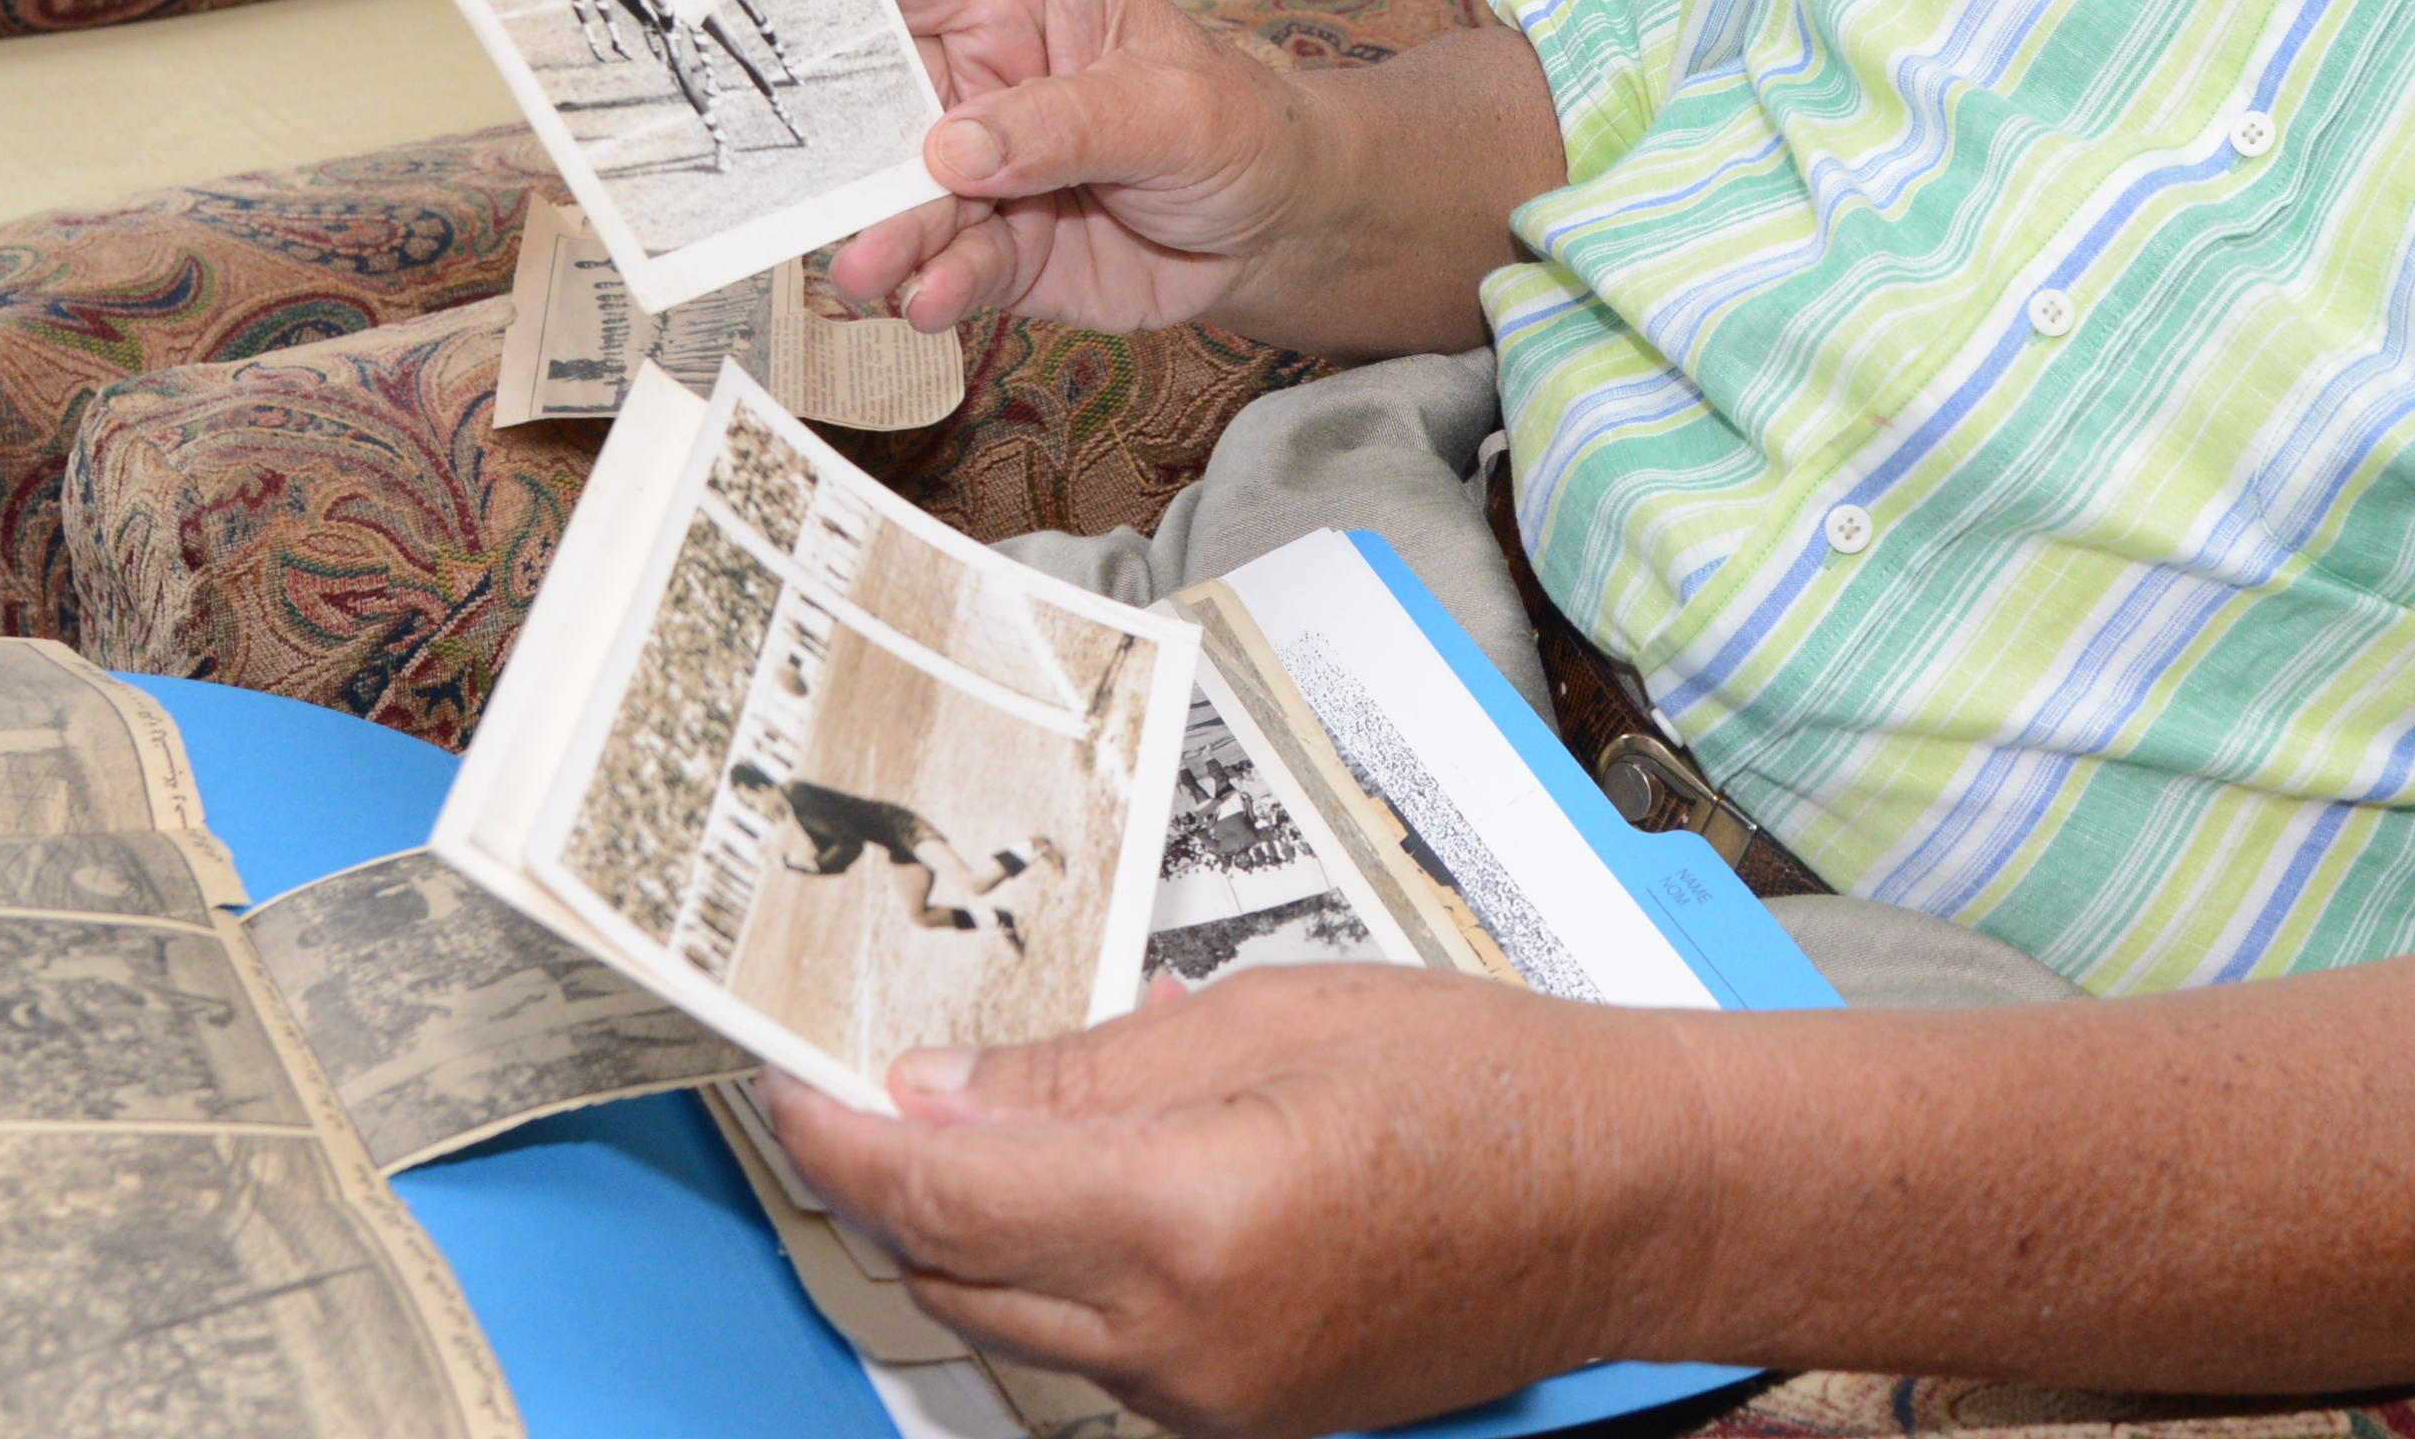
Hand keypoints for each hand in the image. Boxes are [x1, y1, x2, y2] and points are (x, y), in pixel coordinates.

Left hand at [764, 967, 1697, 1438]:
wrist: (1626, 1198)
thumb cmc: (1484, 1082)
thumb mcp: (1269, 1015)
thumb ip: (1084, 1070)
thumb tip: (934, 1091)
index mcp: (1187, 1216)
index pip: (938, 1189)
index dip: (836, 1134)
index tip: (787, 1082)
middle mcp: (1181, 1340)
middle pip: (950, 1270)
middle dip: (884, 1181)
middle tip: (857, 1083)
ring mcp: (1210, 1401)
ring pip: (1013, 1321)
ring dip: (966, 1229)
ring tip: (978, 1116)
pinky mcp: (1240, 1419)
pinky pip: (1094, 1351)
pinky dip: (1058, 1271)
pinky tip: (1089, 1184)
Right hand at [834, 0, 1568, 359]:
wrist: (1282, 230)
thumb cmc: (1238, 125)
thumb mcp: (1170, 108)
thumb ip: (1064, 122)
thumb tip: (953, 147)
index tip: (748, 17)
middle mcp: (974, 79)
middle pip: (869, 102)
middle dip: (829, 145)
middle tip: (788, 184)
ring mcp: (976, 170)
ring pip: (898, 198)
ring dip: (880, 233)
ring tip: (872, 267)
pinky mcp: (993, 249)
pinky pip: (945, 267)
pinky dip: (934, 288)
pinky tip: (933, 302)